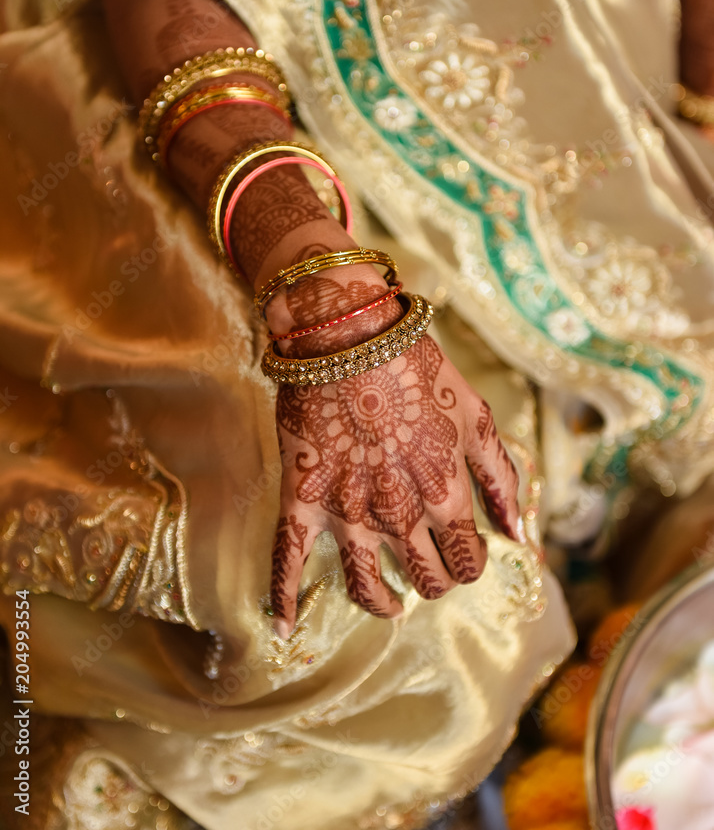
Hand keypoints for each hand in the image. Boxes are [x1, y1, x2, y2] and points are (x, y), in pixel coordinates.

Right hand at [270, 334, 523, 635]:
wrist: (348, 337)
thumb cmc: (418, 371)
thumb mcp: (477, 418)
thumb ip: (502, 480)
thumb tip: (521, 536)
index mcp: (445, 496)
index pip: (467, 561)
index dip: (469, 563)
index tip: (463, 553)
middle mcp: (398, 516)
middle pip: (424, 579)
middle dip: (433, 579)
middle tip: (429, 567)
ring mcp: (346, 513)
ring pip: (366, 586)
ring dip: (381, 603)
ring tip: (387, 603)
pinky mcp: (302, 501)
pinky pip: (286, 561)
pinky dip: (283, 598)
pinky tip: (283, 625)